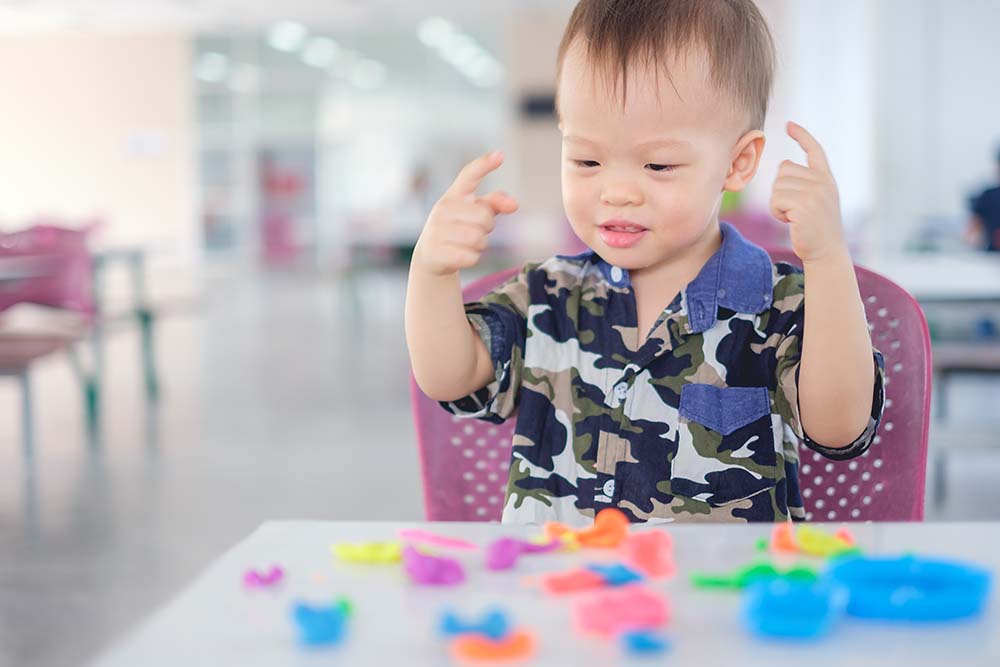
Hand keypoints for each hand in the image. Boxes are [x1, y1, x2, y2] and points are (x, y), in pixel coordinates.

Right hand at [412, 151, 519, 275]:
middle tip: (473, 231)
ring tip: (465, 244)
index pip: (469, 175)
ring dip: (479, 245)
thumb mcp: (474, 212)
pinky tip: (460, 256)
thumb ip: (495, 203)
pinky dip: (472, 259)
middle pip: (484, 217)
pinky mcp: (436, 252)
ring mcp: (436, 230)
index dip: (484, 165)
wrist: (430, 255)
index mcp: (455, 195)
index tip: (500, 156)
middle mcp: (443, 209)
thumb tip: (514, 204)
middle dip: (486, 228)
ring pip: (478, 239)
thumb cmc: (457, 228)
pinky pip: (471, 257)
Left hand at [770, 122, 846, 263]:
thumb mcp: (815, 200)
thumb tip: (784, 163)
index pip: (814, 150)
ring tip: (795, 216)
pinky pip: (775, 200)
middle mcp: (822, 181)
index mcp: (826, 178)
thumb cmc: (815, 228)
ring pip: (777, 186)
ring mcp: (815, 192)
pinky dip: (777, 212)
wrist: (826, 251)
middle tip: (796, 209)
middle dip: (782, 190)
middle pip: (783, 170)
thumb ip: (804, 181)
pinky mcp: (804, 205)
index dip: (801, 136)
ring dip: (778, 204)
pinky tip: (791, 221)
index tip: (789, 125)